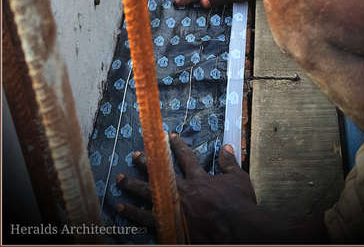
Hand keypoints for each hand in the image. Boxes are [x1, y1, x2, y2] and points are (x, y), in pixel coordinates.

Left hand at [116, 135, 258, 243]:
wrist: (237, 232)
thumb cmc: (239, 206)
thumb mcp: (238, 180)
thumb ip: (229, 163)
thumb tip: (226, 147)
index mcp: (198, 179)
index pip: (185, 157)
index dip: (176, 146)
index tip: (168, 136)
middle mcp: (182, 192)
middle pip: (159, 173)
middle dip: (146, 162)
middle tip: (134, 155)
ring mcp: (173, 210)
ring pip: (148, 195)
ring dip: (132, 185)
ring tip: (119, 180)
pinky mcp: (169, 227)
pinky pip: (146, 219)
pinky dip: (133, 213)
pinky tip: (122, 208)